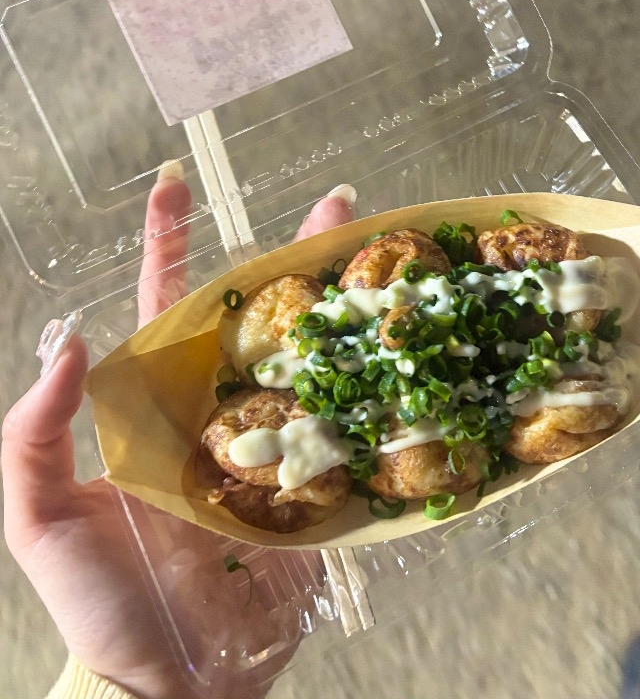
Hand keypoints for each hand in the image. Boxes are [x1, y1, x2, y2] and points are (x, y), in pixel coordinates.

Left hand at [2, 169, 354, 698]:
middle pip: (259, 319)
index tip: (177, 183)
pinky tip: (411, 359)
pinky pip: (347, 433)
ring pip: (310, 362)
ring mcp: (271, 447)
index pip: (166, 304)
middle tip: (339, 207)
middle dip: (294, 258)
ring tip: (387, 265)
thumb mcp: (40, 518)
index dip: (170, 242)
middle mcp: (218, 411)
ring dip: (346, 313)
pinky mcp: (313, 490)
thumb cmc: (98, 602)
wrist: (173, 685)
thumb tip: (68, 342)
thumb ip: (37, 433)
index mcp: (157, 403)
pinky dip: (378, 395)